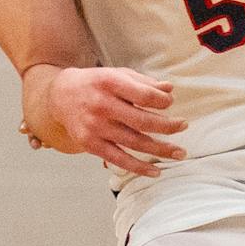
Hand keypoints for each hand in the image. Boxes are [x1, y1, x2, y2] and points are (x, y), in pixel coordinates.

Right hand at [38, 65, 186, 177]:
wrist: (60, 96)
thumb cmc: (95, 84)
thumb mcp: (117, 75)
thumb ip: (143, 83)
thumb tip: (170, 90)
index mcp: (109, 83)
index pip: (144, 95)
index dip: (162, 101)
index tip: (170, 103)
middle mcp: (101, 105)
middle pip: (142, 121)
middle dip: (168, 126)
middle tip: (184, 126)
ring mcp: (95, 127)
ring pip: (135, 142)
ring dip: (161, 150)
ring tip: (179, 153)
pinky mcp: (90, 144)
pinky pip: (119, 159)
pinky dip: (139, 167)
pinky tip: (156, 171)